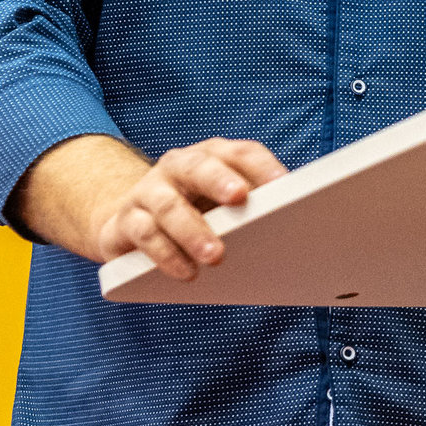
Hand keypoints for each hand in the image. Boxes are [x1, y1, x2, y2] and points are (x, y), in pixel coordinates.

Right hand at [9, 133, 286, 281]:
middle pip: (198, 167)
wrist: (128, 223)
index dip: (261, 166)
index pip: (239, 153)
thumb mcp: (218, 206)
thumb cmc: (192, 213)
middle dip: (219, 181)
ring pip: (168, 205)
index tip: (284, 184)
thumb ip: (251, 209)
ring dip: (193, 230)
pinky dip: (166, 255)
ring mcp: (148, 193)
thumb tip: (299, 228)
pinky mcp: (125, 222)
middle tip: (240, 198)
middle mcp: (177, 168)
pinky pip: (144, 234)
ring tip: (216, 256)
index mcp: (209, 158)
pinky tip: (186, 273)